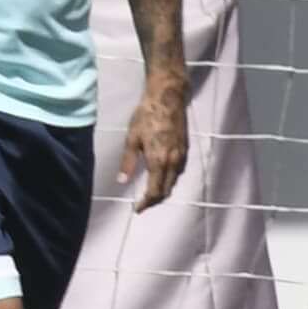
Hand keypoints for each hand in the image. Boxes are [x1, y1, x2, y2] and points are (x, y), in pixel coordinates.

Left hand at [124, 76, 191, 212]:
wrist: (167, 100)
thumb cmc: (145, 117)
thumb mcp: (131, 139)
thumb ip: (128, 162)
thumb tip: (122, 182)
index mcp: (159, 161)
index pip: (155, 190)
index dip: (147, 203)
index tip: (138, 209)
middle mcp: (174, 161)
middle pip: (167, 189)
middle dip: (155, 199)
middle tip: (143, 204)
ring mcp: (182, 155)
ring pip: (174, 180)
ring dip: (164, 189)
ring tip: (151, 194)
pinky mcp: (185, 149)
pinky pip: (179, 171)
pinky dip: (170, 179)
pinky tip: (162, 177)